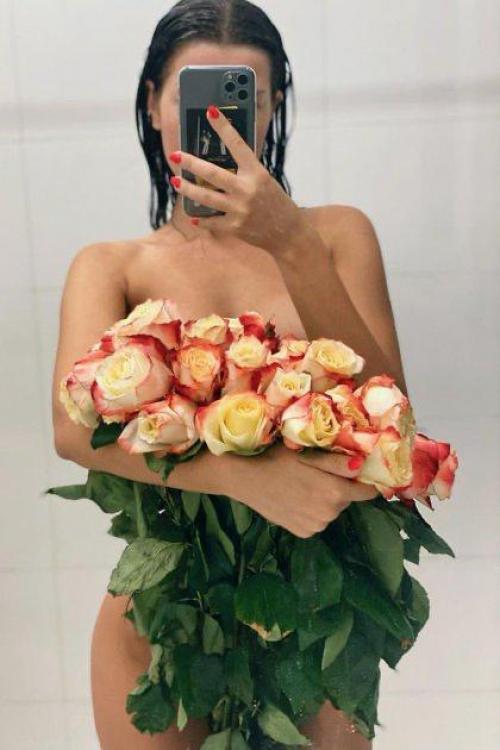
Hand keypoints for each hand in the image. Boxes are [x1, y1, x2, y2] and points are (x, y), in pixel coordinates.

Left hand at [168, 104, 303, 253]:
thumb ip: (244, 173)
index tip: (210, 112)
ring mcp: (240, 209)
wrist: (289, 232)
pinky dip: (203, 219)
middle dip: (190, 163)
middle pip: (212, 173)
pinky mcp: (235, 227)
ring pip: (206, 197)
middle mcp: (247, 189)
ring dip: (188, 189)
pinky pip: (212, 221)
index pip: (237, 144)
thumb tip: (216, 165)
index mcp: (257, 173)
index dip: (223, 127)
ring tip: (175, 182)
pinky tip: (194, 215)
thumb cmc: (275, 202)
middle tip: (175, 155)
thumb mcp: (264, 181)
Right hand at [221, 441, 379, 538]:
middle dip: (340, 487)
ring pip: (332, 510)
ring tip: (303, 485)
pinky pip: (318, 520)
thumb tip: (364, 466)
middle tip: (317, 473)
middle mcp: (330, 513)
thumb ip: (338, 462)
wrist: (245, 479)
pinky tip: (296, 499)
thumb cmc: (277, 459)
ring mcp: (316, 526)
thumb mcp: (309, 454)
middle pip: (347, 499)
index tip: (354, 472)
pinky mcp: (304, 533)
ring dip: (325, 499)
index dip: (364, 481)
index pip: (367, 492)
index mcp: (334, 492)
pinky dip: (313, 511)